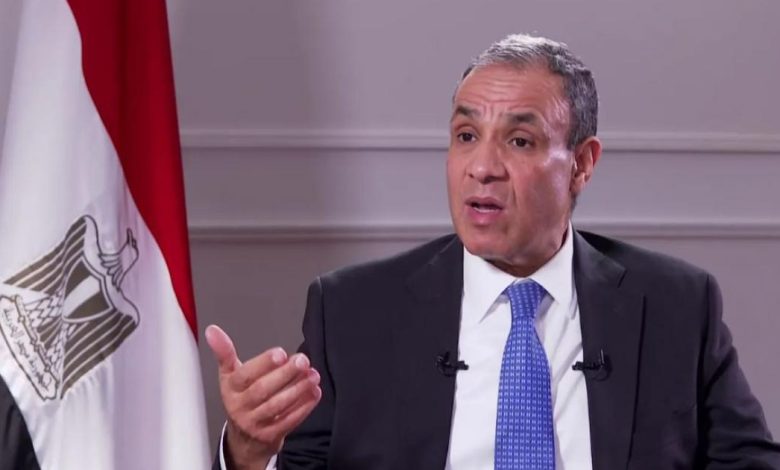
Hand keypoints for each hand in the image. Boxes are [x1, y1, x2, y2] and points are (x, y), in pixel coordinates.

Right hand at [205, 325, 321, 469]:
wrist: (243, 439)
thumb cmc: (240, 399)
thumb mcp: (229, 375)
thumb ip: (225, 352)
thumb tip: (213, 331)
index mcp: (230, 388)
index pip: (245, 375)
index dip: (263, 364)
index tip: (281, 353)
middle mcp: (240, 407)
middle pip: (262, 390)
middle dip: (285, 374)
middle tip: (302, 361)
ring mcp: (255, 423)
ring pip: (277, 406)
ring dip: (298, 389)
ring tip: (313, 375)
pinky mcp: (270, 436)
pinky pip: (289, 421)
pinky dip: (304, 407)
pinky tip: (314, 392)